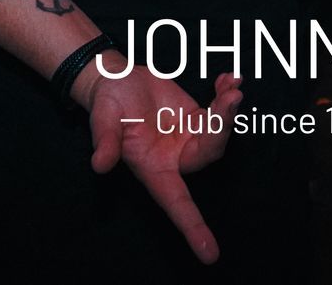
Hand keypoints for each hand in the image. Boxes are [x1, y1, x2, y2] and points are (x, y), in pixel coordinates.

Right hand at [74, 54, 244, 264]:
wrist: (118, 80)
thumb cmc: (107, 104)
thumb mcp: (103, 119)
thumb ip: (105, 142)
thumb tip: (99, 165)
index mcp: (154, 168)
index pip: (176, 203)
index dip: (193, 228)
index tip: (210, 254)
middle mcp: (176, 157)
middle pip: (209, 154)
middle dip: (223, 129)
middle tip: (230, 99)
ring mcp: (190, 137)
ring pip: (220, 132)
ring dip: (229, 110)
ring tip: (231, 86)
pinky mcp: (198, 117)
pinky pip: (220, 111)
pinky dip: (226, 95)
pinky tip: (228, 78)